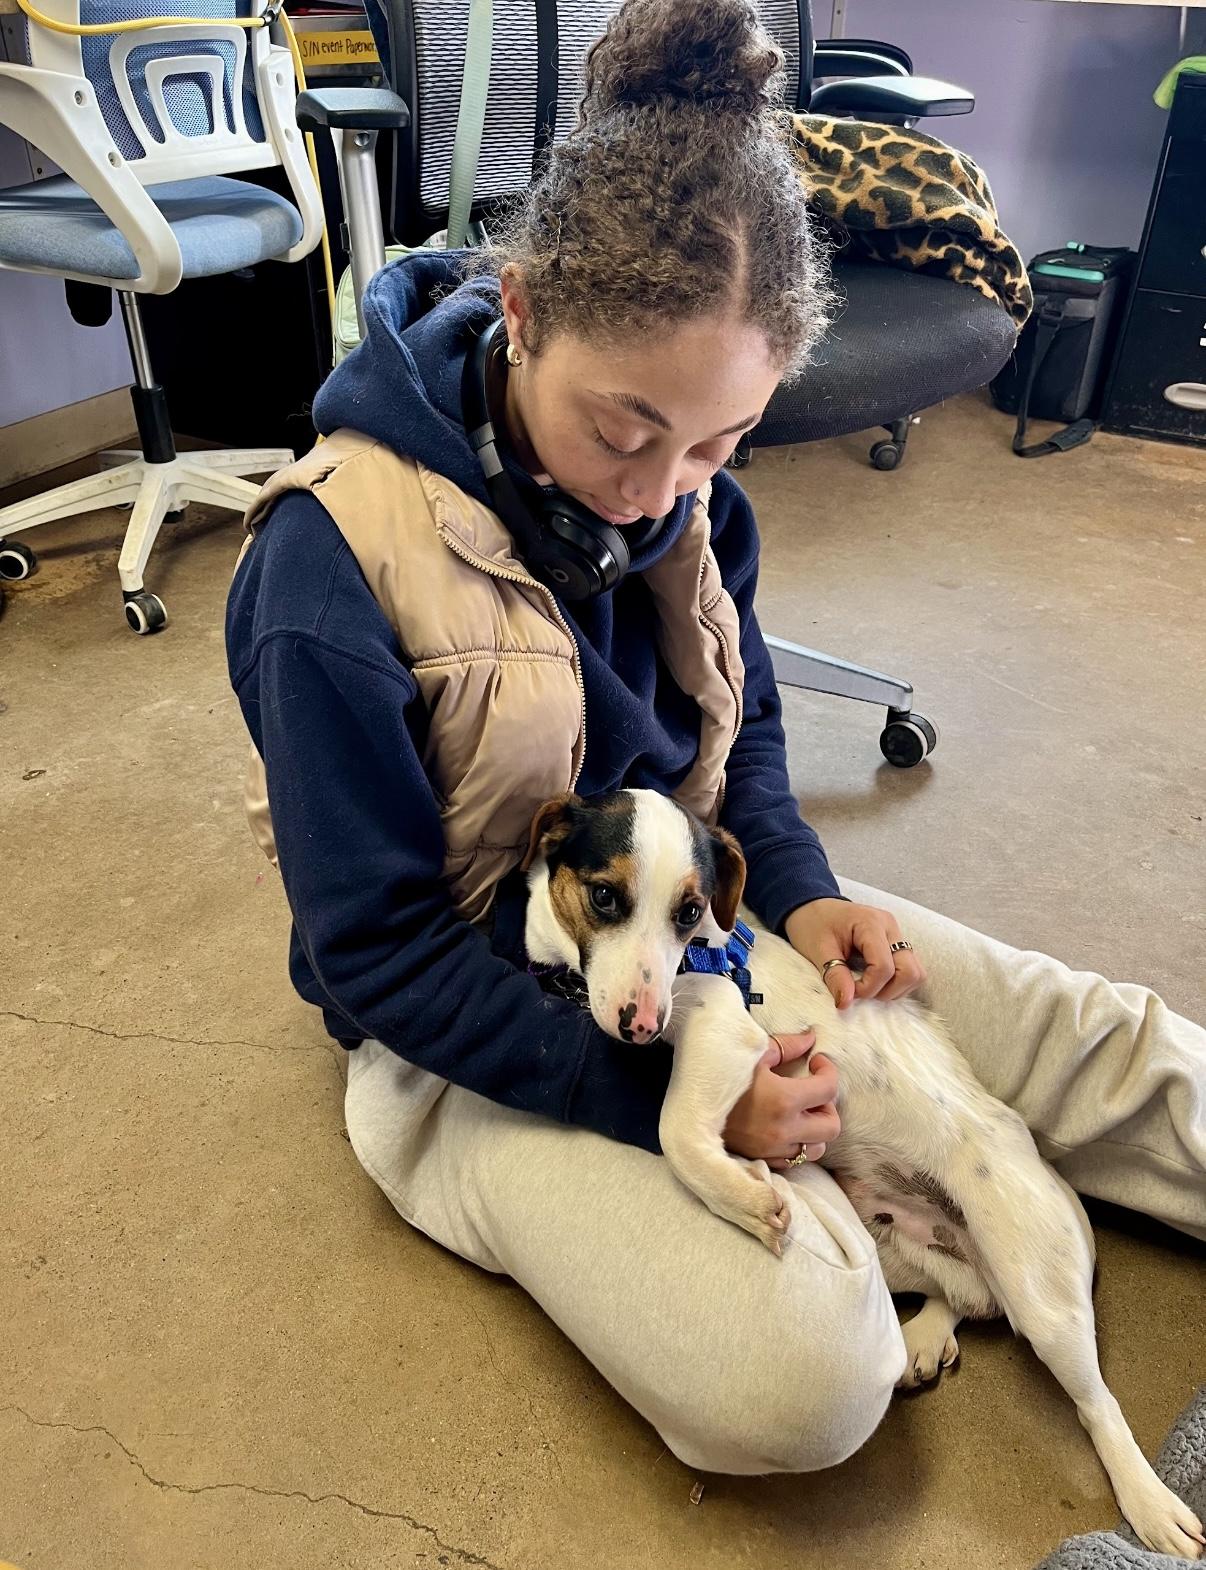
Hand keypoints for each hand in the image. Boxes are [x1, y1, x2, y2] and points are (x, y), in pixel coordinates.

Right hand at [722, 1030, 840, 1170]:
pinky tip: (784, 1127)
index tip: (817, 1064)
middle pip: (831, 1126)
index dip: (828, 1071)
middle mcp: (783, 1130)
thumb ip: (787, 1045)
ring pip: (817, 1148)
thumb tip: (811, 1038)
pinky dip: (797, 1143)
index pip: (829, 1089)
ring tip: (799, 1112)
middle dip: (827, 1106)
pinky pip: (795, 1159)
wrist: (688, 1109)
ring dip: (814, 1129)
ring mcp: (773, 1150)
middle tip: (811, 1091)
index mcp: (783, 1100)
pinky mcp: (763, 1161)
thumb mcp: (752, 1054)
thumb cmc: (719, 1076)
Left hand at [785, 897, 925, 1009]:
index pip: (884, 967)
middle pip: (911, 972)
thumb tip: (846, 1003)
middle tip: (862, 990)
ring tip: (868, 986)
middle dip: (888, 991)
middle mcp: (890, 927)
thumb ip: (834, 976)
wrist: (813, 907)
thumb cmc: (813, 924)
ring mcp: (896, 935)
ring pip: (916, 973)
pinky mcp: (896, 943)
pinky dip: (895, 982)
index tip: (847, 989)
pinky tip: (873, 980)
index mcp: (871, 924)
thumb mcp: (818, 950)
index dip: (868, 988)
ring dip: (895, 988)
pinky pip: (910, 969)